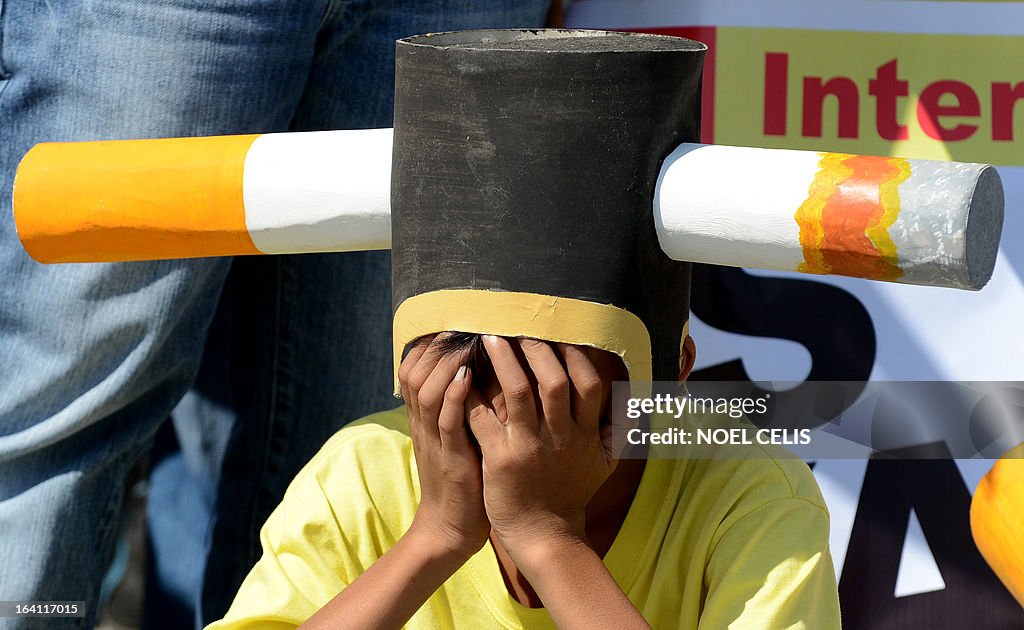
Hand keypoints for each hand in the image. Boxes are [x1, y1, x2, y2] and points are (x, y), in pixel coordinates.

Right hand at [400, 334, 489, 558]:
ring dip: (447, 362)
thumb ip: (465, 404)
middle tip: (464, 320)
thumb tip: (485, 365)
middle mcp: (424, 423)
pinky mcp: (449, 459)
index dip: (431, 341)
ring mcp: (434, 440)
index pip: (415, 365)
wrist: (452, 529)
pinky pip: (446, 421)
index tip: (456, 319)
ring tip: (468, 339)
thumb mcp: (460, 434)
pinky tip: (469, 376)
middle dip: (439, 343)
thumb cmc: (465, 477)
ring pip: (428, 389)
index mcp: (425, 416)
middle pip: (416, 370)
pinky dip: (455, 396)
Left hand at [466, 336, 615, 560]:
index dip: (576, 355)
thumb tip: (633, 396)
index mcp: (584, 434)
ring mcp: (528, 447)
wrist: (544, 535)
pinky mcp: (499, 459)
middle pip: (555, 381)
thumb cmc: (570, 493)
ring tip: (491, 337)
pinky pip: (484, 419)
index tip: (560, 334)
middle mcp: (559, 437)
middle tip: (521, 326)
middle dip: (538, 349)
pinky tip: (463, 377)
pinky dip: (472, 396)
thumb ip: (617, 429)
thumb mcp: (604, 463)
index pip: (589, 384)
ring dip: (504, 361)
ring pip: (517, 393)